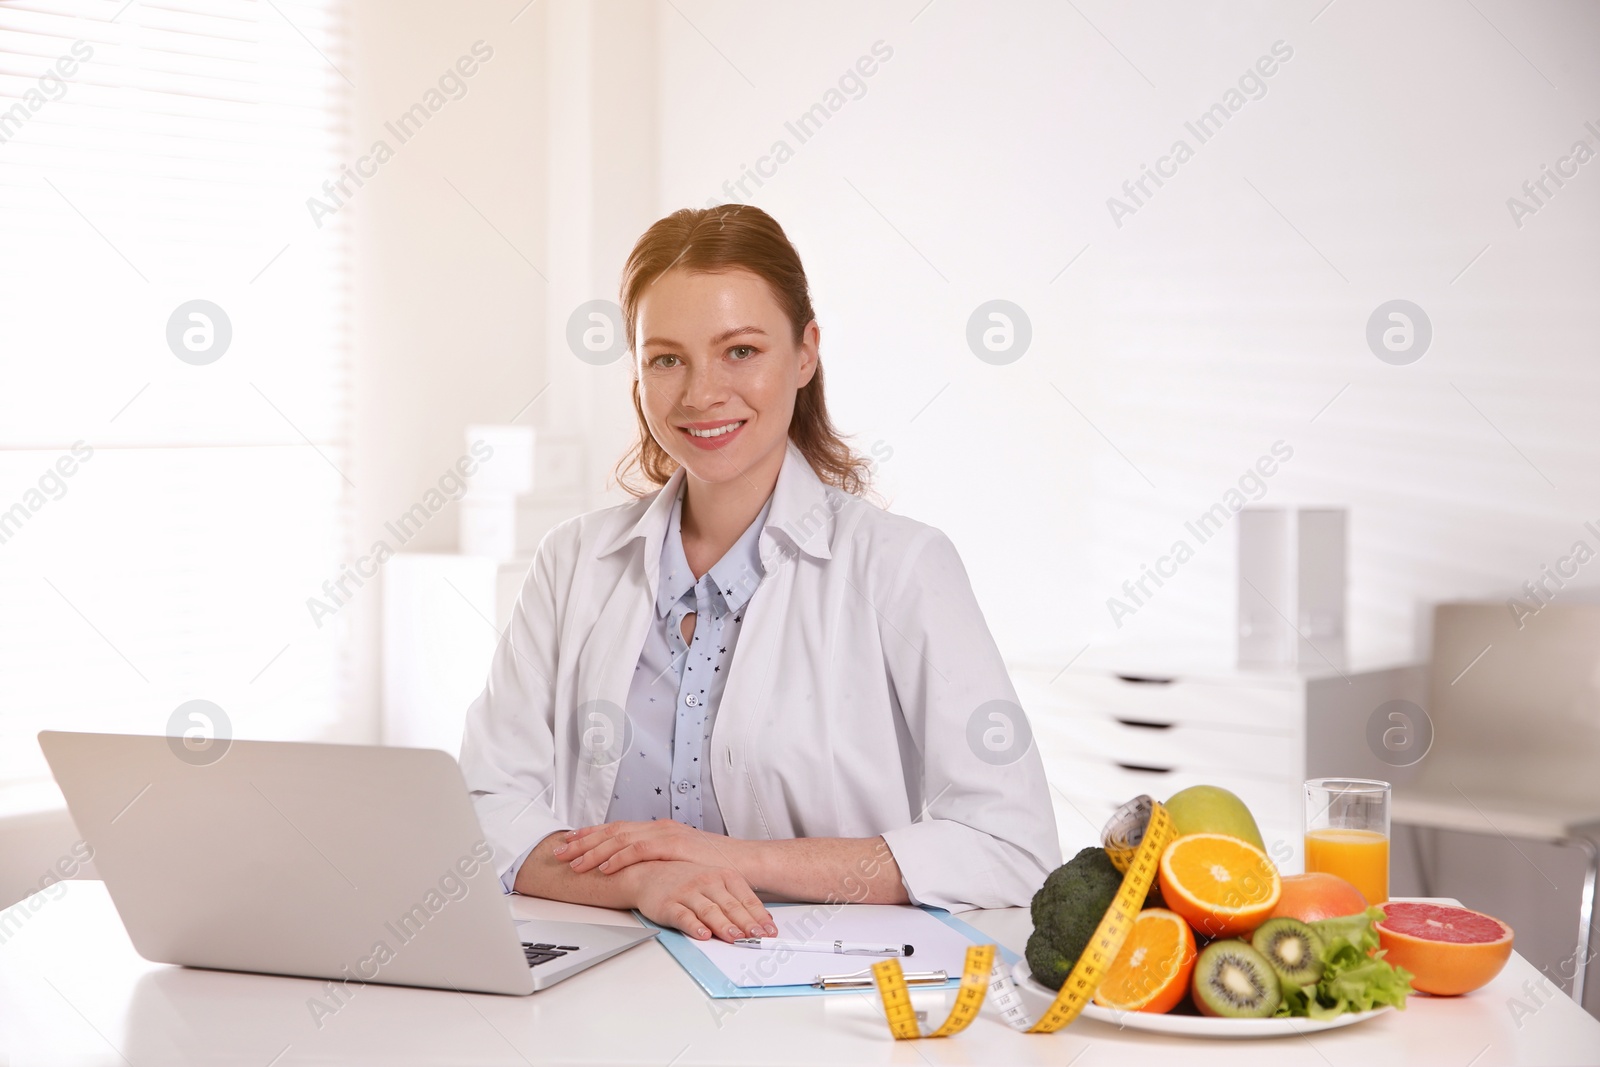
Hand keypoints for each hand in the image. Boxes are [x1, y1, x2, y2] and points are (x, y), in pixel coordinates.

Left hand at [556, 819, 744, 875]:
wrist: (745, 863)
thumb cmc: (715, 867)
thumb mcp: (679, 862)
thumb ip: (658, 863)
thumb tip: (634, 874)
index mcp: (658, 831)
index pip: (616, 830)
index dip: (589, 836)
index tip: (567, 844)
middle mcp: (658, 828)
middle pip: (611, 831)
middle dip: (582, 841)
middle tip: (557, 851)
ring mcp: (666, 834)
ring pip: (620, 839)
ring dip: (593, 851)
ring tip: (573, 862)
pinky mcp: (675, 845)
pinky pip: (640, 850)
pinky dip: (619, 858)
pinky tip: (604, 867)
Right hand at [629, 861, 777, 941]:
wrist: (649, 872)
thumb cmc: (686, 879)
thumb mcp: (716, 882)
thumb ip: (737, 899)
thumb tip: (762, 919)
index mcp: (723, 876)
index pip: (746, 898)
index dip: (759, 916)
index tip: (770, 931)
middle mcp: (707, 882)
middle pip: (730, 906)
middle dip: (746, 923)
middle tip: (758, 937)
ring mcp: (687, 892)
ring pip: (709, 911)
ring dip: (724, 925)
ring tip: (736, 938)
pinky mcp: (669, 904)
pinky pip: (683, 916)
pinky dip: (694, 926)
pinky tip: (703, 935)